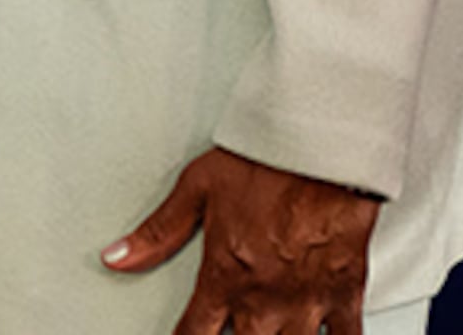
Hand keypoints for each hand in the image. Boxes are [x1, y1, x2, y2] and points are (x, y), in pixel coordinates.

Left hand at [101, 144, 382, 333]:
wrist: (322, 147)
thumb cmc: (263, 162)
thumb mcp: (197, 188)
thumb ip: (158, 232)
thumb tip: (116, 257)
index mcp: (226, 276)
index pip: (195, 334)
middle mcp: (265, 299)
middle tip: (233, 325)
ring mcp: (308, 301)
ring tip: (269, 328)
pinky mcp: (346, 294)